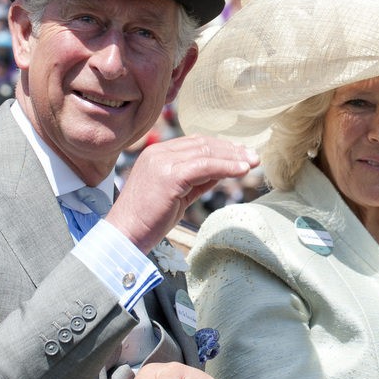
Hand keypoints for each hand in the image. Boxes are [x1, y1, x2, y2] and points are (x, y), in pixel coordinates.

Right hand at [106, 135, 258, 252]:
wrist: (125, 236)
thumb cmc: (149, 221)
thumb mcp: (178, 195)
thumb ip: (197, 180)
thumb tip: (223, 171)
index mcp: (158, 154)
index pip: (195, 143)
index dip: (221, 147)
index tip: (242, 154)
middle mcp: (159, 153)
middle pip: (203, 144)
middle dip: (231, 150)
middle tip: (253, 157)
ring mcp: (163, 162)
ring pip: (206, 153)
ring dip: (233, 157)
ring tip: (252, 163)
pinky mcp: (170, 176)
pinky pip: (205, 166)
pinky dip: (226, 166)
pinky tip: (241, 170)